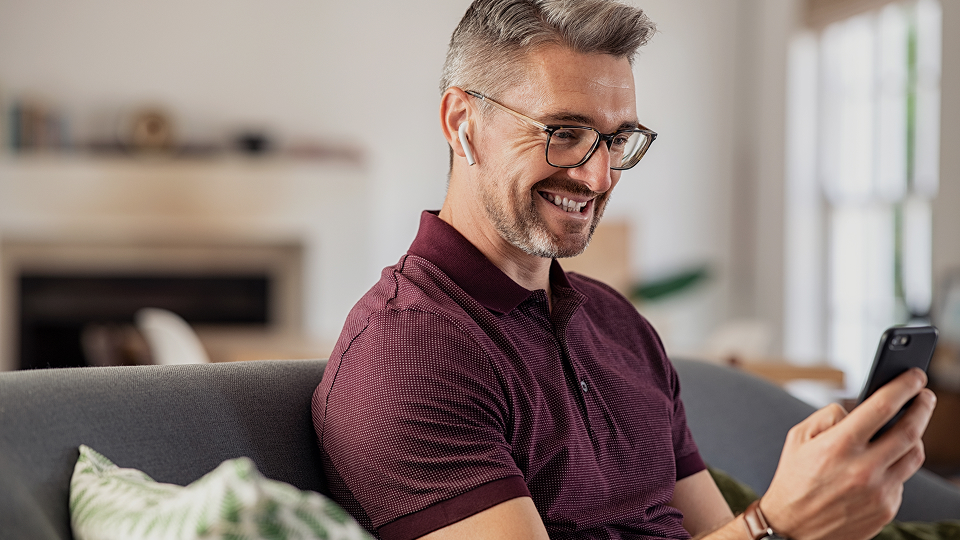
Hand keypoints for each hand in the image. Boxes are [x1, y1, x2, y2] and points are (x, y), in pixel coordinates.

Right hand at [759, 368, 935, 539]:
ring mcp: (879, 491)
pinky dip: (896, 466)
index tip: (915, 376)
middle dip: (922, 406)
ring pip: (914, 455)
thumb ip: (829, 416)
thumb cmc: (794, 479)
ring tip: (908, 427)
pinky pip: (902, 479)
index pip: (882, 407)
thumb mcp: (798, 438)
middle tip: (925, 395)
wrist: (792, 529)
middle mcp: (863, 468)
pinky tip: (883, 462)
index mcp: (839, 445)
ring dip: (915, 436)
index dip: (903, 386)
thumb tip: (858, 409)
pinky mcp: (887, 509)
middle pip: (910, 430)